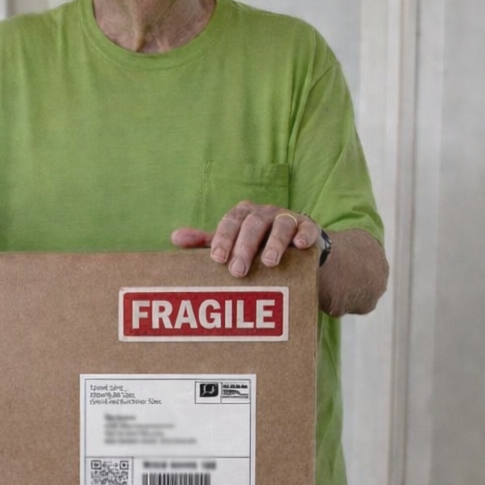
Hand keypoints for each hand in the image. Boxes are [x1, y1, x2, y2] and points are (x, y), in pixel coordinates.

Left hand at [171, 203, 320, 276]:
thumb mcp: (232, 247)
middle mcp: (265, 214)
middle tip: (238, 270)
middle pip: (253, 224)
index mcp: (244, 216)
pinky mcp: (309, 229)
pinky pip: (308, 229)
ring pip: (281, 225)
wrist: (296, 260)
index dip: (224, 238)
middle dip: (245, 246)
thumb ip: (207, 243)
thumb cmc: (256, 252)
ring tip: (268, 262)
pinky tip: (299, 246)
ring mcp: (288, 219)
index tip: (217, 258)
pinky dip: (304, 235)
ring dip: (274, 243)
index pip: (230, 221)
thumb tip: (175, 238)